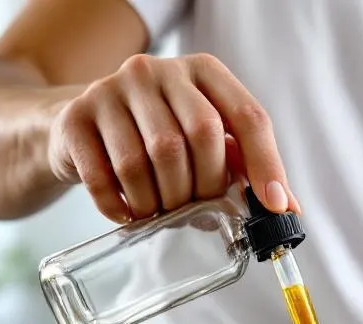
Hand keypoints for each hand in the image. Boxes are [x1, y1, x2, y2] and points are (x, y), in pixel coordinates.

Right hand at [48, 53, 297, 222]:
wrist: (78, 127)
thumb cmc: (153, 137)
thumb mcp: (200, 141)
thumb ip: (241, 168)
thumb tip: (286, 211)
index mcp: (202, 72)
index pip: (247, 116)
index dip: (265, 164)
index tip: (272, 206)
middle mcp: (157, 71)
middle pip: (198, 136)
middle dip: (204, 187)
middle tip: (195, 210)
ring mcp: (111, 89)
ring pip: (149, 159)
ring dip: (160, 202)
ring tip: (159, 212)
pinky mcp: (75, 118)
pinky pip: (104, 176)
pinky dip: (121, 207)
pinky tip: (128, 214)